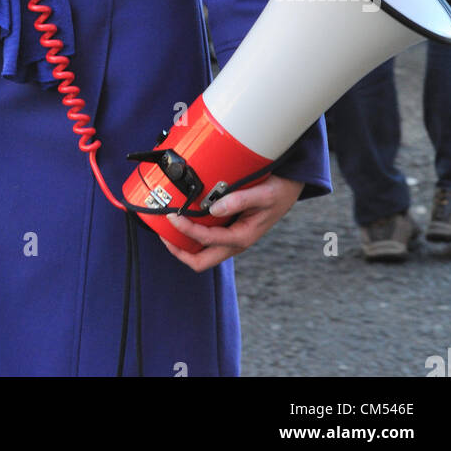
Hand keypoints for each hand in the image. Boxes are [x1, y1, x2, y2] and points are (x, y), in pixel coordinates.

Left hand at [159, 175, 303, 271]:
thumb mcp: (262, 194)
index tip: (172, 216)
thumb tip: (213, 208)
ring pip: (202, 253)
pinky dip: (192, 234)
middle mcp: (235, 242)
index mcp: (242, 237)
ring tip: (167, 228)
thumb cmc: (277, 191)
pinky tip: (184, 219)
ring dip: (183, 244)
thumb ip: (239, 200)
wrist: (288, 189)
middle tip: (162, 233)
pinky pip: (207, 240)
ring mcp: (231, 238)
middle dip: (179, 251)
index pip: (207, 240)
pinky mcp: (229, 231)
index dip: (186, 231)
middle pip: (200, 261)